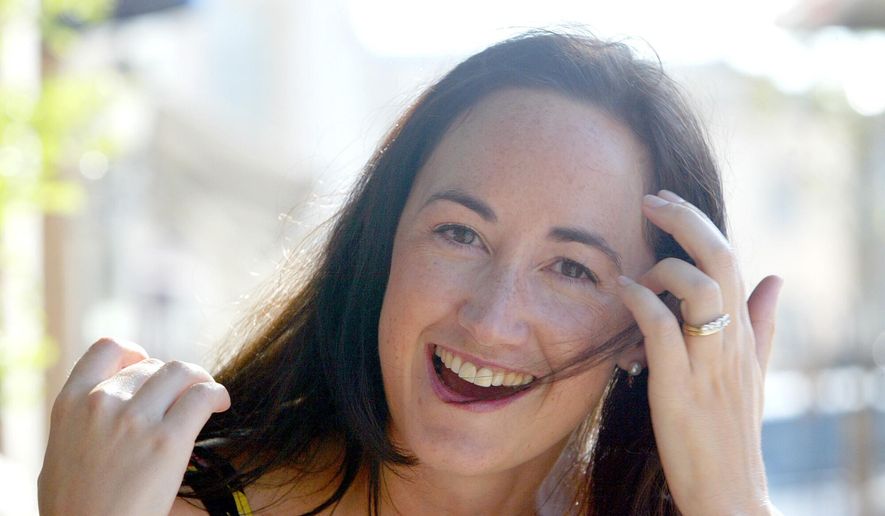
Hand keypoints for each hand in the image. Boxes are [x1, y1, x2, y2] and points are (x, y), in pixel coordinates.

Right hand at [38, 338, 230, 515]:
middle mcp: (101, 404)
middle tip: (183, 398)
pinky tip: (220, 405)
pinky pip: (203, 396)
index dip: (134, 353)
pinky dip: (217, 394)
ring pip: (181, 372)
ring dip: (198, 380)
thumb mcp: (61, 452)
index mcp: (70, 403)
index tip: (148, 365)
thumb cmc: (76, 507)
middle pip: (153, 365)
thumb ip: (83, 419)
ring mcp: (135, 420)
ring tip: (206, 396)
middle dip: (172, 380)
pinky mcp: (168, 441)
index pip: (108, 349)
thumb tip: (105, 398)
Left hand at [615, 190, 782, 515]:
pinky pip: (664, 329)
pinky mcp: (680, 388)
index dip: (698, 222)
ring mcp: (708, 363)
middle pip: (720, 258)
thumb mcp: (752, 372)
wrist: (729, 490)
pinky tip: (622, 291)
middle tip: (649, 200)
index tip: (666, 201)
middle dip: (684, 220)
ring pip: (699, 287)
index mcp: (744, 332)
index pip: (730, 258)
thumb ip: (762, 325)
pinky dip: (641, 301)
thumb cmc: (732, 429)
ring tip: (632, 278)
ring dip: (661, 268)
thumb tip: (776, 279)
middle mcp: (731, 340)